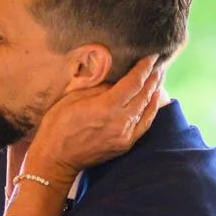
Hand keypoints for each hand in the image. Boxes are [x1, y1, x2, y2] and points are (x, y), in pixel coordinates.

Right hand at [22, 57, 166, 184]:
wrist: (56, 158)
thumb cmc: (58, 125)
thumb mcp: (73, 97)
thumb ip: (98, 87)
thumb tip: (115, 79)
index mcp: (107, 106)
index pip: (134, 82)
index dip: (144, 67)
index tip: (152, 56)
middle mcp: (120, 121)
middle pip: (144, 94)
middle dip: (152, 77)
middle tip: (158, 64)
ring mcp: (125, 135)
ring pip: (146, 108)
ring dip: (153, 91)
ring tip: (158, 78)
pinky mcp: (125, 145)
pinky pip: (144, 124)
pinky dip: (152, 110)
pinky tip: (155, 100)